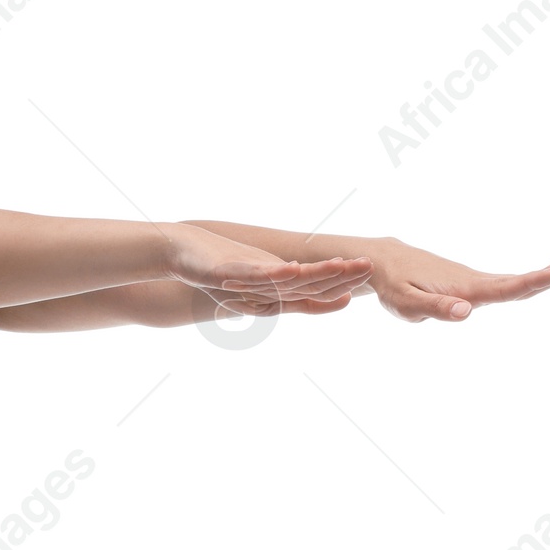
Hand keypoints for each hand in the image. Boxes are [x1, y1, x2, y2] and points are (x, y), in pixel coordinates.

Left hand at [164, 223, 374, 315]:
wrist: (180, 257)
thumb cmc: (213, 265)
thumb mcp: (249, 270)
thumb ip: (272, 275)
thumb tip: (295, 270)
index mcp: (273, 291)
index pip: (312, 292)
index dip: (337, 287)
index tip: (365, 277)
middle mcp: (264, 292)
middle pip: (310, 287)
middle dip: (341, 278)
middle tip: (370, 267)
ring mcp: (248, 285)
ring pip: (290, 283)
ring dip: (319, 275)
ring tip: (345, 264)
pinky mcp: (230, 276)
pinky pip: (257, 277)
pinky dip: (276, 275)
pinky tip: (294, 269)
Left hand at [354, 236, 549, 321]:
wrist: (382, 261)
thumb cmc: (392, 285)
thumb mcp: (406, 303)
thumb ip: (436, 307)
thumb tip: (467, 312)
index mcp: (462, 289)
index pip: (505, 288)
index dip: (534, 281)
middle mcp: (471, 282)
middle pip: (514, 282)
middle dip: (545, 277)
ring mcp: (470, 281)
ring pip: (509, 282)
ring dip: (537, 278)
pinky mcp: (465, 282)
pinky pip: (498, 282)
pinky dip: (520, 281)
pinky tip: (533, 278)